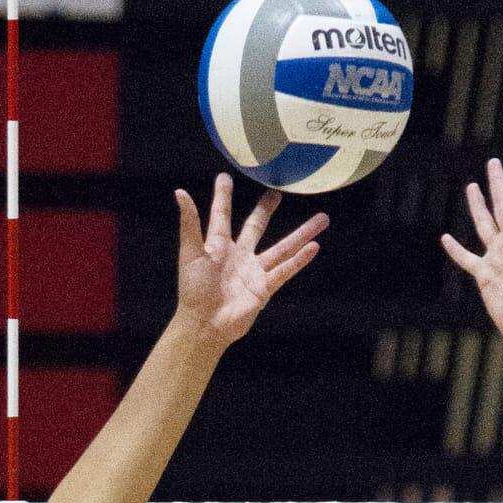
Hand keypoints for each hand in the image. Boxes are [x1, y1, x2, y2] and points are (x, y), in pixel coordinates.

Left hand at [172, 174, 325, 350]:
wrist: (204, 324)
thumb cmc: (194, 290)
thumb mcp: (190, 253)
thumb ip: (189, 223)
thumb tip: (180, 193)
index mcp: (218, 246)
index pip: (222, 216)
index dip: (223, 198)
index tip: (225, 178)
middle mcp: (239, 255)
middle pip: (256, 227)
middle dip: (265, 210)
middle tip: (276, 193)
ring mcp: (254, 271)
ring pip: (282, 248)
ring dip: (302, 234)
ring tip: (322, 218)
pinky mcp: (264, 288)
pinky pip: (285, 271)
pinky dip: (300, 260)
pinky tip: (314, 246)